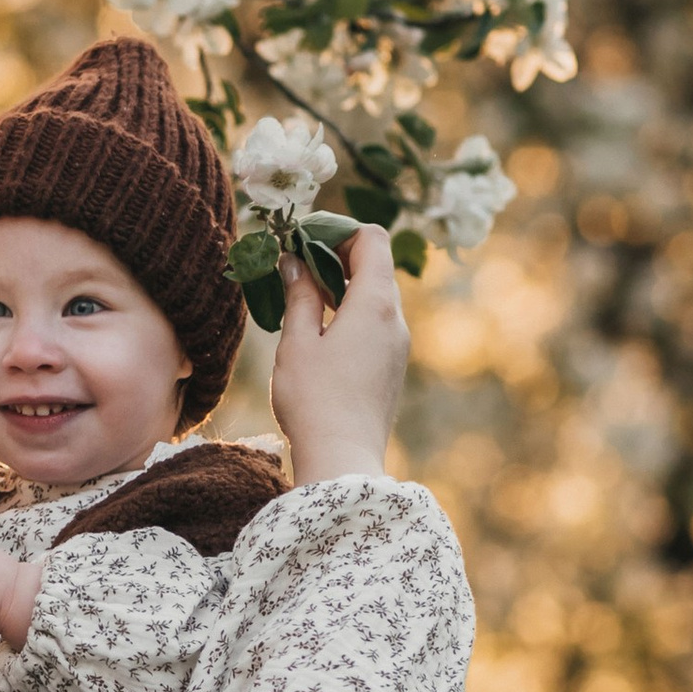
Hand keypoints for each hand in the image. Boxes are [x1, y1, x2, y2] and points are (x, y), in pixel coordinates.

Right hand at [268, 225, 408, 483]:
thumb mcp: (297, 341)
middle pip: (375, 266)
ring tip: (303, 302)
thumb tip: (294, 261)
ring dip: (342, 289)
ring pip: (375, 297)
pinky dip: (350, 315)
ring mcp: (397, 346)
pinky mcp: (392, 367)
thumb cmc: (313, 399)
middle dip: (335, 258)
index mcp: (375, 304)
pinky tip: (320, 334)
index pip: (372, 239)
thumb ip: (300, 295)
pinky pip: (375, 325)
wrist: (342, 459)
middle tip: (295, 268)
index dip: (337, 232)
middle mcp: (394, 320)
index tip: (302, 242)